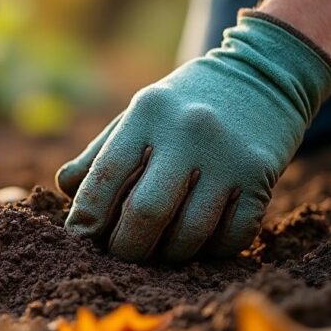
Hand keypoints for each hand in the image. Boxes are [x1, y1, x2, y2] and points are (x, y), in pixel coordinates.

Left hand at [56, 13, 330, 262]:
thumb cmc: (183, 106)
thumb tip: (68, 195)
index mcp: (147, 113)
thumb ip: (100, 155)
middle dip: (126, 247)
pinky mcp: (262, 176)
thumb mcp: (138, 115)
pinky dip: (210, 252)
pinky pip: (231, 238)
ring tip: (159, 251)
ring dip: (168, 256)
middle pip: (146, 213)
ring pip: (189, 235)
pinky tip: (200, 243)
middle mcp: (188, 132)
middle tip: (120, 255)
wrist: (263, 74)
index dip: (86, 217)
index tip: (80, 238)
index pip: (104, 176)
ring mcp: (228, 155)